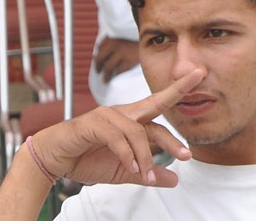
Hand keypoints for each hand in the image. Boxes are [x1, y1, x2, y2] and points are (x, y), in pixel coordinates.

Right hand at [32, 67, 203, 185]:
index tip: (201, 76)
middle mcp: (123, 112)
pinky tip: (132, 168)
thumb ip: (149, 173)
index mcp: (133, 119)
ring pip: (137, 132)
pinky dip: (127, 155)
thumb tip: (175, 179)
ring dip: (145, 157)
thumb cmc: (88, 158)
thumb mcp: (125, 171)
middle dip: (174, 112)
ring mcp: (108, 115)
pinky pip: (117, 138)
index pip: (161, 104)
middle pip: (155, 107)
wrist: (54, 159)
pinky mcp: (92, 124)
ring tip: (148, 176)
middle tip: (190, 129)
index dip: (180, 90)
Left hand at [94, 36, 139, 78]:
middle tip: (98, 72)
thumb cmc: (133, 43)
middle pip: (100, 58)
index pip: (99, 48)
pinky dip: (116, 75)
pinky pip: (118, 71)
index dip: (97, 57)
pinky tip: (116, 77)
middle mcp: (115, 44)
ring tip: (104, 80)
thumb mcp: (120, 39)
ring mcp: (122, 53)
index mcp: (112, 37)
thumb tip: (94, 57)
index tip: (98, 62)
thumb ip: (107, 45)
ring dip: (105, 76)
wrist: (152, 43)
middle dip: (97, 67)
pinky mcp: (129, 61)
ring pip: (107, 67)